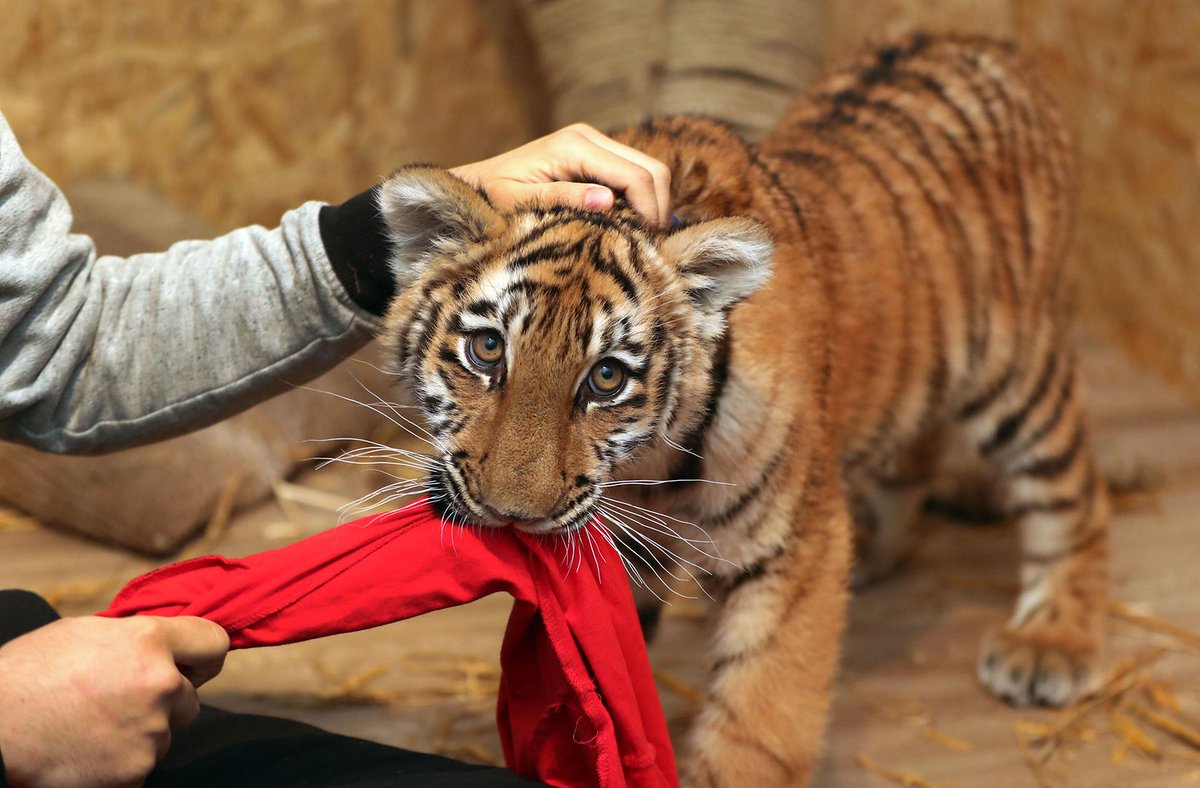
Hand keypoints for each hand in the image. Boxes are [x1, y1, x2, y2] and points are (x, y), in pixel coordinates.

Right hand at [0, 615, 228, 787]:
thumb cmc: (25, 676)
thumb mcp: (83, 634)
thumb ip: (135, 639)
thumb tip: (164, 646)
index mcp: (148, 642)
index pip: (214, 643)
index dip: (201, 656)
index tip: (192, 665)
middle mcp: (159, 685)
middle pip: (189, 697)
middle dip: (163, 701)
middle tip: (117, 701)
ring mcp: (150, 732)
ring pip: (164, 734)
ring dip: (139, 732)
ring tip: (90, 726)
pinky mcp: (134, 772)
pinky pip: (142, 765)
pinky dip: (120, 763)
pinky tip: (86, 751)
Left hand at [450, 123, 671, 226]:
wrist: (478, 181)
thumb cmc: (493, 196)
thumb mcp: (521, 202)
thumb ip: (563, 199)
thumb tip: (608, 201)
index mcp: (572, 146)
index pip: (634, 176)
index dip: (650, 211)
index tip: (647, 245)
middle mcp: (588, 136)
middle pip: (651, 168)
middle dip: (658, 207)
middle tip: (650, 245)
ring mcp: (594, 141)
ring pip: (648, 170)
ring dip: (652, 204)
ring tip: (640, 238)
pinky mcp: (595, 152)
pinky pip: (633, 174)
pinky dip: (639, 199)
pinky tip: (628, 225)